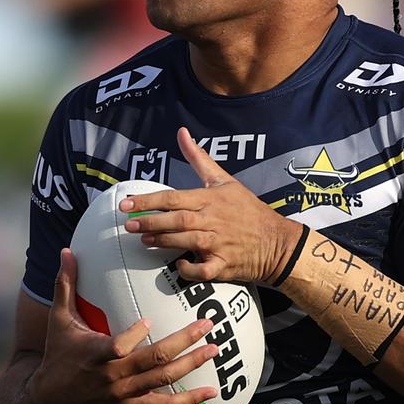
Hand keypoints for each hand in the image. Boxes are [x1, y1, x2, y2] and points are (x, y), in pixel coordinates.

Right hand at [28, 249, 218, 403]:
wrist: (53, 400)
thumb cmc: (59, 353)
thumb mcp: (59, 320)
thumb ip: (65, 285)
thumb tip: (67, 251)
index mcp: (96, 354)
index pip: (118, 347)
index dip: (135, 335)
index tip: (150, 319)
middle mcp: (113, 376)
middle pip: (154, 360)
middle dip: (184, 341)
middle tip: (207, 324)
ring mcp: (125, 393)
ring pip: (163, 380)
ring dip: (191, 364)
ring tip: (214, 349)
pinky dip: (189, 400)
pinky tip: (211, 392)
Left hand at [120, 127, 301, 282]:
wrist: (276, 241)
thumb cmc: (248, 210)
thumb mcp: (224, 180)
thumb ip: (199, 159)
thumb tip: (182, 133)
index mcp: (210, 199)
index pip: (173, 197)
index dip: (148, 201)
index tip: (126, 204)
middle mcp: (213, 220)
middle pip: (176, 220)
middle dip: (151, 222)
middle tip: (128, 225)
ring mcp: (219, 243)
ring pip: (186, 241)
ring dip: (163, 241)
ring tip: (144, 241)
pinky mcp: (224, 264)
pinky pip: (204, 269)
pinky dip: (190, 269)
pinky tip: (179, 265)